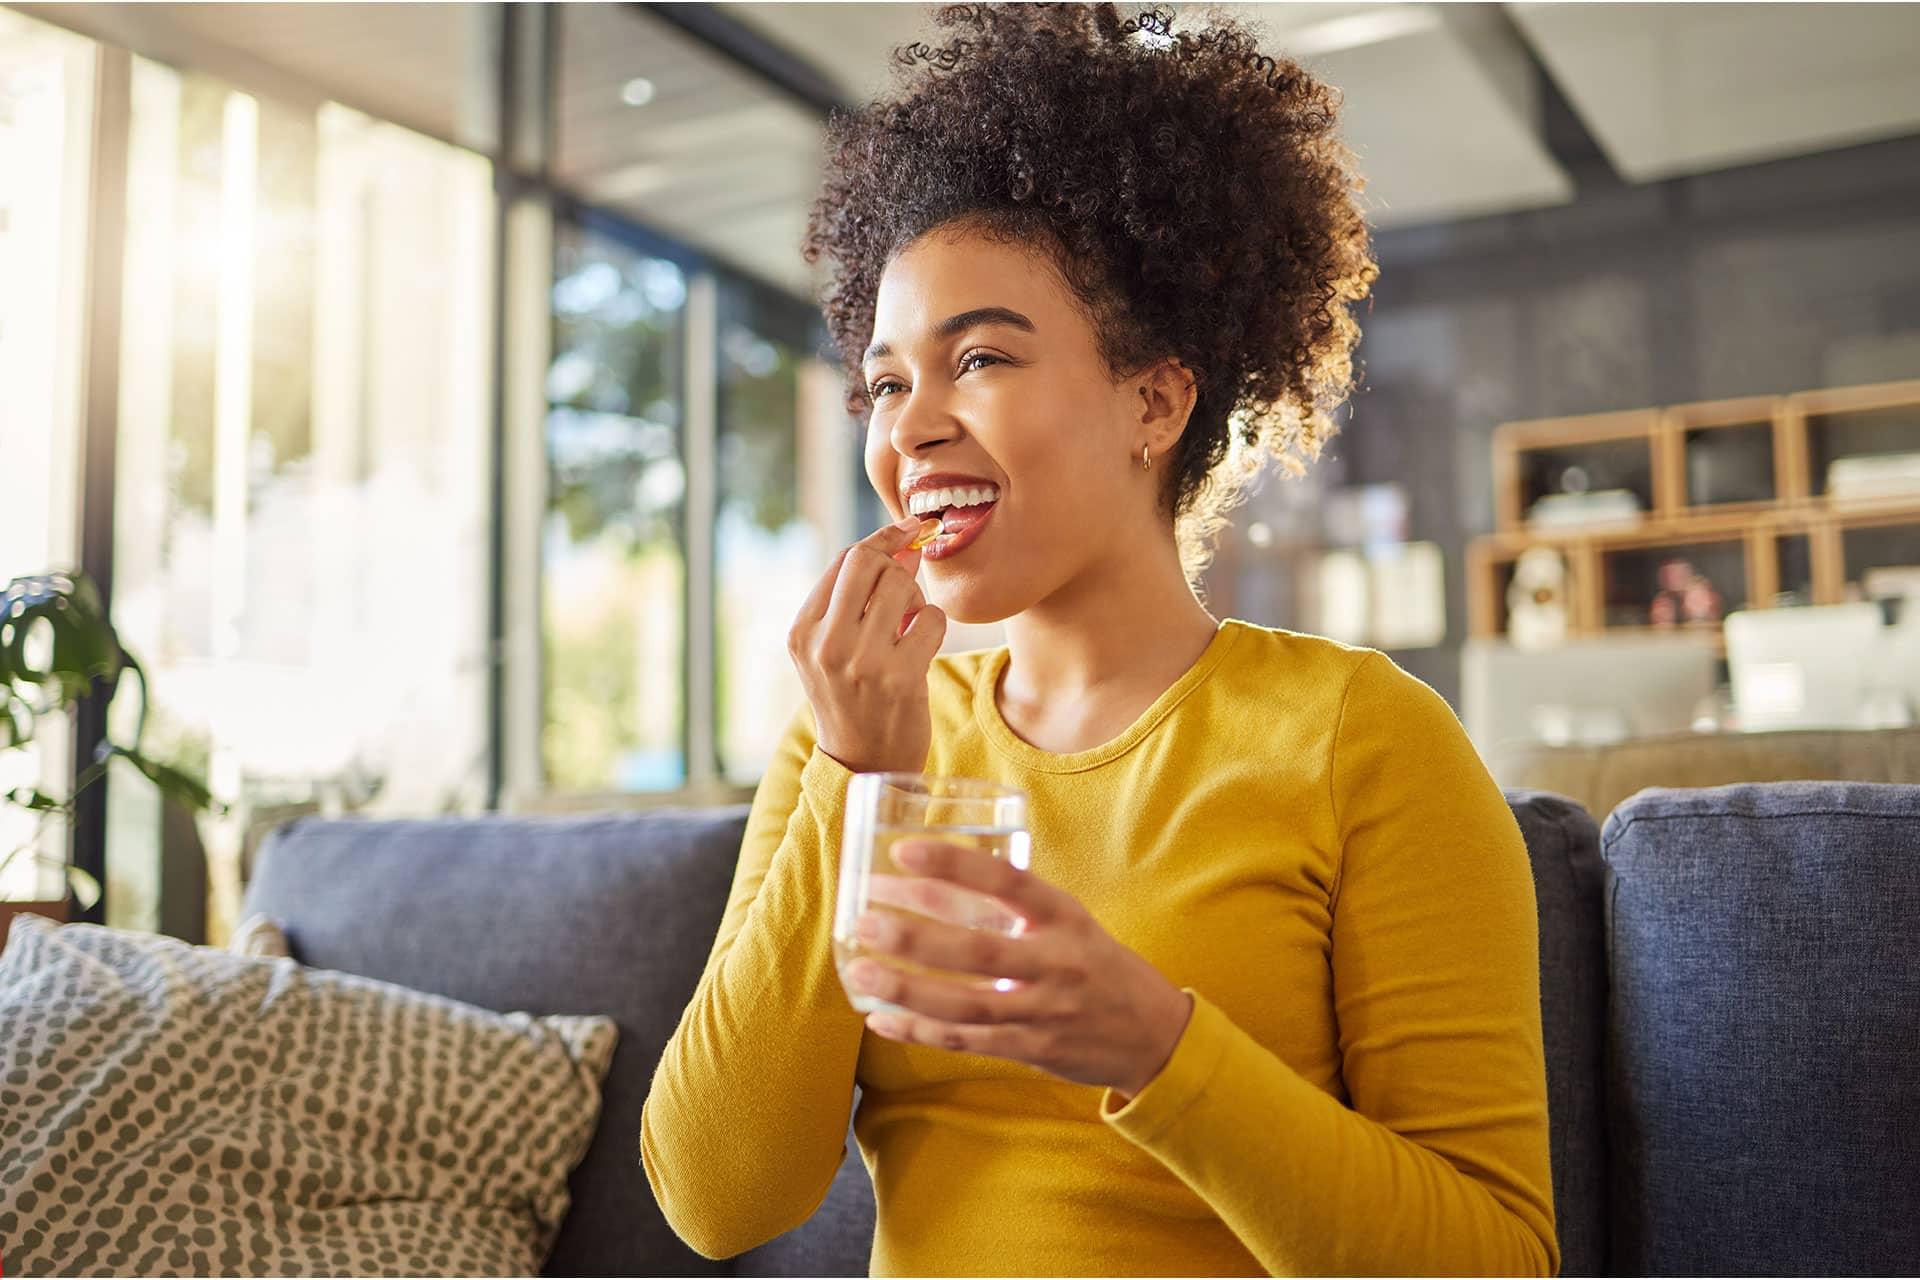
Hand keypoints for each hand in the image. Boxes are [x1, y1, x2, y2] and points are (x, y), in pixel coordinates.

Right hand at [788, 518, 947, 775]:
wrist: (865, 763)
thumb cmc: (854, 696)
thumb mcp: (835, 647)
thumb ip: (859, 596)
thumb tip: (906, 542)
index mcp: (802, 630)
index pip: (844, 559)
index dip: (882, 540)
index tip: (908, 530)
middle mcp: (825, 643)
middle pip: (869, 562)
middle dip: (897, 565)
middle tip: (905, 591)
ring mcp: (861, 661)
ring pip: (901, 585)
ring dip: (915, 599)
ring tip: (907, 627)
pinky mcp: (899, 677)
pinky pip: (931, 618)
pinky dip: (933, 625)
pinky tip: (920, 648)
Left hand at [844, 839, 1194, 1099]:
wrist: (1153, 1035)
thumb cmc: (1096, 965)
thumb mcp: (1069, 922)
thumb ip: (1016, 906)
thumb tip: (935, 880)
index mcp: (1065, 917)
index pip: (1008, 882)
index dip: (954, 865)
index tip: (902, 852)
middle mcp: (1057, 962)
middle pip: (979, 952)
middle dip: (915, 936)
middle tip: (864, 920)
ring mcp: (1045, 1011)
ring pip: (966, 1004)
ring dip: (907, 989)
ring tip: (860, 972)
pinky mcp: (1033, 1049)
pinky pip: (968, 1042)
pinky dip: (921, 1031)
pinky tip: (882, 1018)